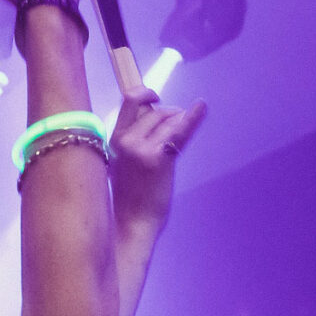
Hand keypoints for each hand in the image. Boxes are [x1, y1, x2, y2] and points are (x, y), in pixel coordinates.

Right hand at [109, 91, 208, 230]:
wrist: (132, 222)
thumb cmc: (130, 196)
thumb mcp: (122, 163)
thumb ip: (132, 139)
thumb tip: (153, 116)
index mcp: (114, 140)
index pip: (128, 102)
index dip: (144, 93)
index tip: (154, 96)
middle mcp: (125, 140)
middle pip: (154, 111)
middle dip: (170, 112)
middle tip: (177, 123)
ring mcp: (141, 148)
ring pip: (167, 120)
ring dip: (180, 121)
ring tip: (182, 133)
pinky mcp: (159, 158)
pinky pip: (179, 132)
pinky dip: (193, 118)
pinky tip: (202, 107)